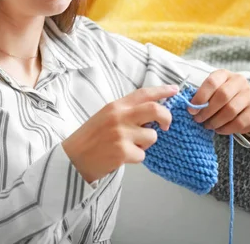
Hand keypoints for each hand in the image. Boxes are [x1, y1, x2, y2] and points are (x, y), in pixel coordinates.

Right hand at [62, 85, 177, 183]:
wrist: (73, 159)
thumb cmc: (90, 138)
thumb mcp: (106, 116)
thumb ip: (126, 112)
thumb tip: (152, 111)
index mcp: (115, 106)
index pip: (144, 93)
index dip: (162, 90)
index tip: (175, 90)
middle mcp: (119, 117)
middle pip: (155, 110)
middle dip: (166, 117)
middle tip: (166, 125)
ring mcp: (121, 134)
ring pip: (152, 136)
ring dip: (146, 144)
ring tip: (130, 146)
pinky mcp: (122, 152)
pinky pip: (143, 155)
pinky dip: (136, 158)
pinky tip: (121, 157)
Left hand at [188, 70, 249, 136]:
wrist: (248, 103)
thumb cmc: (224, 97)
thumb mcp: (213, 91)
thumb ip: (203, 96)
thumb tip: (191, 108)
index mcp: (224, 74)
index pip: (212, 82)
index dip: (200, 97)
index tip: (191, 109)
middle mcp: (239, 82)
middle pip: (222, 96)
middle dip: (207, 111)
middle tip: (198, 119)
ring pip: (230, 111)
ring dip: (215, 121)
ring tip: (208, 125)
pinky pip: (239, 123)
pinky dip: (225, 128)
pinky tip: (219, 129)